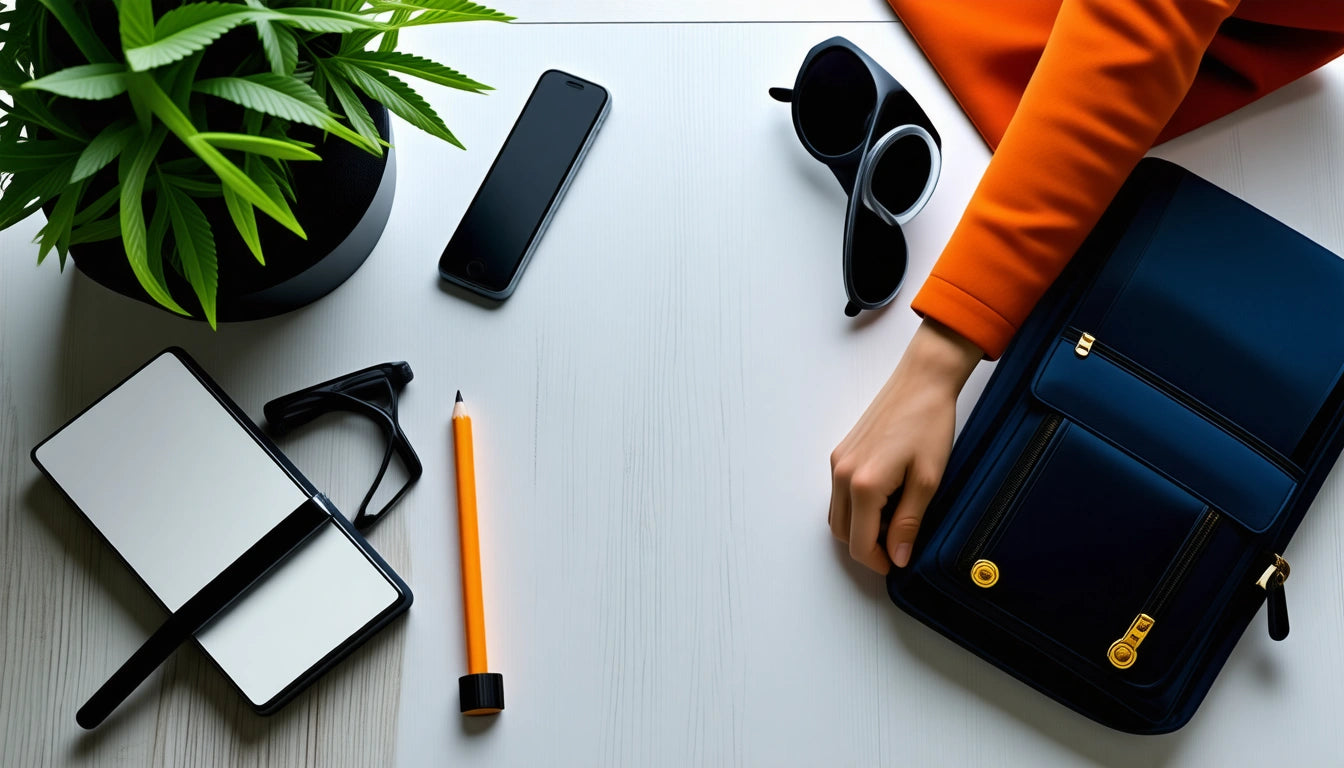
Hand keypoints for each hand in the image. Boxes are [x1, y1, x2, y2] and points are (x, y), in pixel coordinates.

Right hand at [829, 319, 982, 573]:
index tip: (900, 564)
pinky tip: (885, 500)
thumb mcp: (927, 480)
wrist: (921, 382)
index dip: (879, 562)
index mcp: (863, 485)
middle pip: (841, 533)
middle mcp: (841, 475)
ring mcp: (837, 462)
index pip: (859, 543)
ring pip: (837, 514)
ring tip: (894, 522)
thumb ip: (909, 522)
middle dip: (866, 548)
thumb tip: (899, 556)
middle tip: (898, 547)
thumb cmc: (928, 424)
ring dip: (860, 528)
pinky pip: (838, 494)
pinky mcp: (840, 453)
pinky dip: (855, 508)